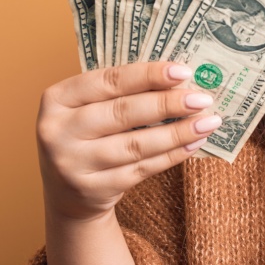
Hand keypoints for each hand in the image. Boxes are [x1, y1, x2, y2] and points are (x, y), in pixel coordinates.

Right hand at [36, 61, 220, 222]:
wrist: (65, 193)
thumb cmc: (85, 136)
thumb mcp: (86, 109)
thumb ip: (119, 93)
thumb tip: (178, 79)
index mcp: (56, 99)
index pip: (108, 81)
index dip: (148, 75)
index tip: (183, 72)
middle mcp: (58, 132)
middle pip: (123, 113)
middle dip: (168, 104)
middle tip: (202, 98)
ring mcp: (74, 164)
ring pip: (136, 145)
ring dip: (178, 132)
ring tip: (207, 121)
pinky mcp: (94, 189)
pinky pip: (143, 169)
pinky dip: (172, 155)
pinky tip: (194, 142)